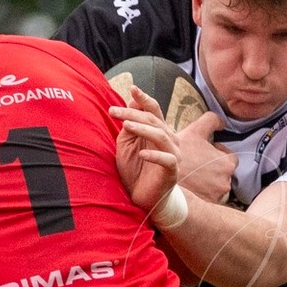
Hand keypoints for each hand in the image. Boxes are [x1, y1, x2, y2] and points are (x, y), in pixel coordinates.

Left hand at [110, 86, 179, 214]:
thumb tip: (131, 103)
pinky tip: (141, 154)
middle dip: (133, 114)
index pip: (154, 110)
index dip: (144, 99)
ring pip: (161, 135)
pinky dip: (154, 155)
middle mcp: (170, 139)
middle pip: (153, 120)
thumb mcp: (127, 145)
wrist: (144, 198)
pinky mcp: (173, 171)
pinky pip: (167, 159)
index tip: (132, 88)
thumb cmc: (135, 170)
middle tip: (113, 111)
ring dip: (143, 129)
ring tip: (126, 126)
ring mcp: (173, 155)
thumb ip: (129, 126)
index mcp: (160, 131)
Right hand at [171, 111, 235, 204]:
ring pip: (215, 187)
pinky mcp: (204, 207)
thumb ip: (211, 121)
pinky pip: (206, 199)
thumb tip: (222, 122)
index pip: (229, 158)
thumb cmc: (180, 153)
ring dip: (206, 182)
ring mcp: (216, 197)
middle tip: (196, 164)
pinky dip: (200, 194)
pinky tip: (189, 186)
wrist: (159, 178)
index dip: (217, 153)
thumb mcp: (195, 131)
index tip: (205, 152)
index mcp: (227, 164)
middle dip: (212, 169)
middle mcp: (226, 183)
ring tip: (191, 176)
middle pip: (223, 174)